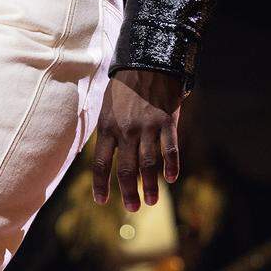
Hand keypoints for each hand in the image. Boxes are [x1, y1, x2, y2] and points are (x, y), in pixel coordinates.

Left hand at [91, 68, 183, 209]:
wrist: (148, 61)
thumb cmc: (124, 86)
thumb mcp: (106, 107)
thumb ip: (106, 132)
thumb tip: (102, 156)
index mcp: (107, 127)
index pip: (100, 163)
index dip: (100, 184)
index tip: (102, 200)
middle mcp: (126, 130)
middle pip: (126, 168)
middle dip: (128, 192)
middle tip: (132, 208)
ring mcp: (148, 126)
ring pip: (148, 163)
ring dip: (150, 185)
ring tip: (151, 202)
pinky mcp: (167, 121)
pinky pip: (170, 148)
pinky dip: (171, 165)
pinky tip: (171, 179)